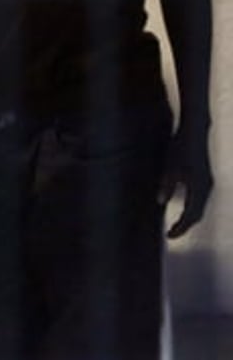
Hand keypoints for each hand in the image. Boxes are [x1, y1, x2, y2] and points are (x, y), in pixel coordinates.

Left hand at [159, 122, 212, 238]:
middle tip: (171, 235)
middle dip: (184, 226)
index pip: (190, 214)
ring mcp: (208, 184)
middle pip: (197, 214)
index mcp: (198, 187)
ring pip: (200, 208)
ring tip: (175, 227)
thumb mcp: (169, 166)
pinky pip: (200, 200)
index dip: (180, 227)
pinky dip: (192, 209)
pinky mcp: (205, 179)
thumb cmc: (180, 147)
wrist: (196, 132)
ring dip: (188, 219)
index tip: (170, 237)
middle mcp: (207, 188)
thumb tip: (161, 202)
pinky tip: (182, 212)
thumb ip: (166, 184)